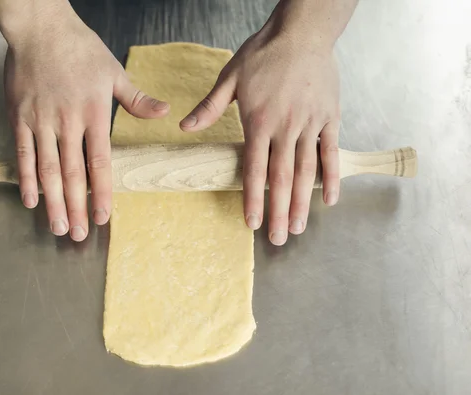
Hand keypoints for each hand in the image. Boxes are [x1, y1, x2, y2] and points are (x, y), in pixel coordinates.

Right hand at [3, 6, 168, 240]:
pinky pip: (22, 153)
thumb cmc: (79, 48)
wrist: (40, 27)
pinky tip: (31, 201)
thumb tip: (165, 113)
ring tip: (58, 227)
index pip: (99, 162)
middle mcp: (67, 121)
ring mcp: (41, 120)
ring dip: (52, 202)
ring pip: (46, 169)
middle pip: (71, 173)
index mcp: (94, 112)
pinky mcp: (19, 117)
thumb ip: (137, 99)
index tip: (103, 216)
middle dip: (76, 207)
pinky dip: (26, 178)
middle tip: (79, 235)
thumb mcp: (114, 71)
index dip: (101, 192)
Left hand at [180, 29, 340, 245]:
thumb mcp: (230, 78)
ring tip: (300, 226)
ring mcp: (310, 124)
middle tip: (280, 239)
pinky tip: (330, 199)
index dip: (253, 199)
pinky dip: (332, 176)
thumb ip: (209, 108)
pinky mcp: (330, 117)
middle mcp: (286, 128)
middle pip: (282, 178)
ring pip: (307, 170)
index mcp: (259, 122)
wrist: (301, 32)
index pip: (254, 170)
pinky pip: (331, 152)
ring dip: (304, 202)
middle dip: (280, 212)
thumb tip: (184, 127)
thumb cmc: (263, 54)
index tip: (252, 223)